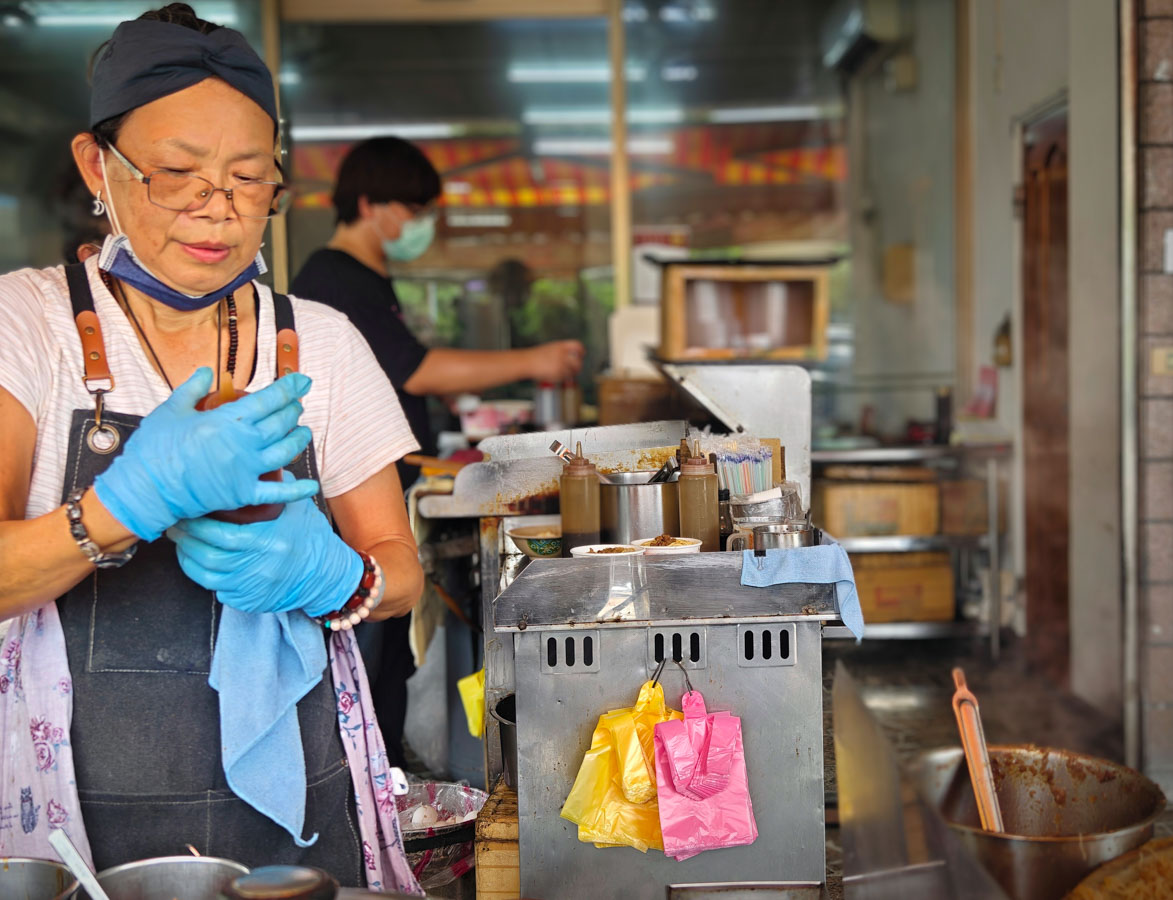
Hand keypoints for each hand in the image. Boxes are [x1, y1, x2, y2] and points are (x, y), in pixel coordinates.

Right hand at [94, 367, 317, 539]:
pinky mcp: (244, 494)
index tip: (302, 381)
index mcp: (228, 420)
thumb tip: (206, 371)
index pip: (268, 399)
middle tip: (298, 404)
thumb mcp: (171, 409)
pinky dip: (297, 490)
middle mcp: (244, 443)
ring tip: (304, 431)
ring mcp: (247, 470)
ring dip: (299, 439)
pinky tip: (312, 486)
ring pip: (285, 451)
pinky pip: (278, 493)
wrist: (145, 489)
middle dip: (293, 410)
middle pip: (281, 423)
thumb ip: (192, 388)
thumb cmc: (154, 448)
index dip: (289, 388)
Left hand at [167, 474, 363, 616]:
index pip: (223, 535)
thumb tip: (253, 463)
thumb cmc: (309, 536)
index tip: (188, 511)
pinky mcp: (249, 601)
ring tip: (181, 541)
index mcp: (268, 541)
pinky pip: (216, 590)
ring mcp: (252, 587)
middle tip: (175, 525)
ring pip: (206, 575)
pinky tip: (196, 562)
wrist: (325, 574)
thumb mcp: (296, 508)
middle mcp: (258, 567)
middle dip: (187, 539)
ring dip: (188, 558)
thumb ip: (275, 487)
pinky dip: (201, 576)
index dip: (199, 524)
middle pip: (209, 555)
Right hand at [526, 340, 584, 382]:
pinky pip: (564, 377)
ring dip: (571, 373)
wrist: (527, 361)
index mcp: (560, 345)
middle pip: (578, 361)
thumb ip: (562, 351)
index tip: (582, 354)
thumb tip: (573, 357)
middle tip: (576, 368)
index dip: (581, 350)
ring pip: (572, 371)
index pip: (577, 346)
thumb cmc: (537, 356)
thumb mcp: (551, 348)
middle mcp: (561, 354)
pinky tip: (557, 376)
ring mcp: (560, 364)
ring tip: (566, 373)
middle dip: (578, 366)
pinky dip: (562, 378)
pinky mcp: (557, 373)